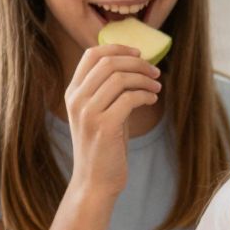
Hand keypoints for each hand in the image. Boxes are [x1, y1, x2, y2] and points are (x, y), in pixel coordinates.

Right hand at [65, 43, 160, 199]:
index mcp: (73, 93)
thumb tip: (135, 66)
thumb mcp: (101, 113)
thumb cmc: (103, 147)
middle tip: (155, 72)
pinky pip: (128, 98)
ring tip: (157, 87)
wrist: (95, 182)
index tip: (139, 53)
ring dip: (144, 79)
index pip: (91, 54)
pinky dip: (145, 95)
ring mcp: (87, 112)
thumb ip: (109, 91)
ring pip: (120, 78)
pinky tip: (152, 100)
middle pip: (109, 62)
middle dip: (137, 63)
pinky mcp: (103, 126)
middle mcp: (76, 99)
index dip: (118, 48)